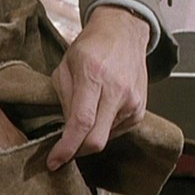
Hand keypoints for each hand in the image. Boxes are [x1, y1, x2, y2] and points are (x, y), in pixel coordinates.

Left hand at [47, 5, 149, 170]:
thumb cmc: (90, 47)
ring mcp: (132, 101)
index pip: (80, 122)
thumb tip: (65, 130)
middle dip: (77, 151)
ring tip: (85, 114)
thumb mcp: (65, 66)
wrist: (124, 32)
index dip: (66, 147)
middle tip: (62, 151)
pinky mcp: (140, 109)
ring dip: (89, 136)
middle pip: (97, 140)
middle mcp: (117, 91)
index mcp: (93, 76)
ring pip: (106, 138)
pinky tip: (99, 112)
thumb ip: (64, 99)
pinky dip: (103, 129)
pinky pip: (116, 131)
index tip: (54, 162)